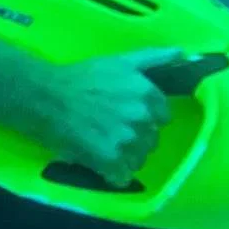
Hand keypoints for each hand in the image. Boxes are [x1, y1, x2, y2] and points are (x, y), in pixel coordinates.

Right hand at [0, 31, 184, 181]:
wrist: (45, 96)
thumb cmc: (82, 76)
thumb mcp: (120, 60)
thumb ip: (154, 57)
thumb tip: (182, 52)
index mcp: (147, 93)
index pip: (163, 116)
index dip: (146, 117)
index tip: (126, 114)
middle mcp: (141, 117)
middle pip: (152, 139)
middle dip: (136, 137)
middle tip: (110, 129)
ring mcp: (126, 140)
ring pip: (139, 159)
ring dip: (125, 156)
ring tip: (103, 145)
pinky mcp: (109, 160)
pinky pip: (123, 176)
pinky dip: (113, 173)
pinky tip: (99, 161)